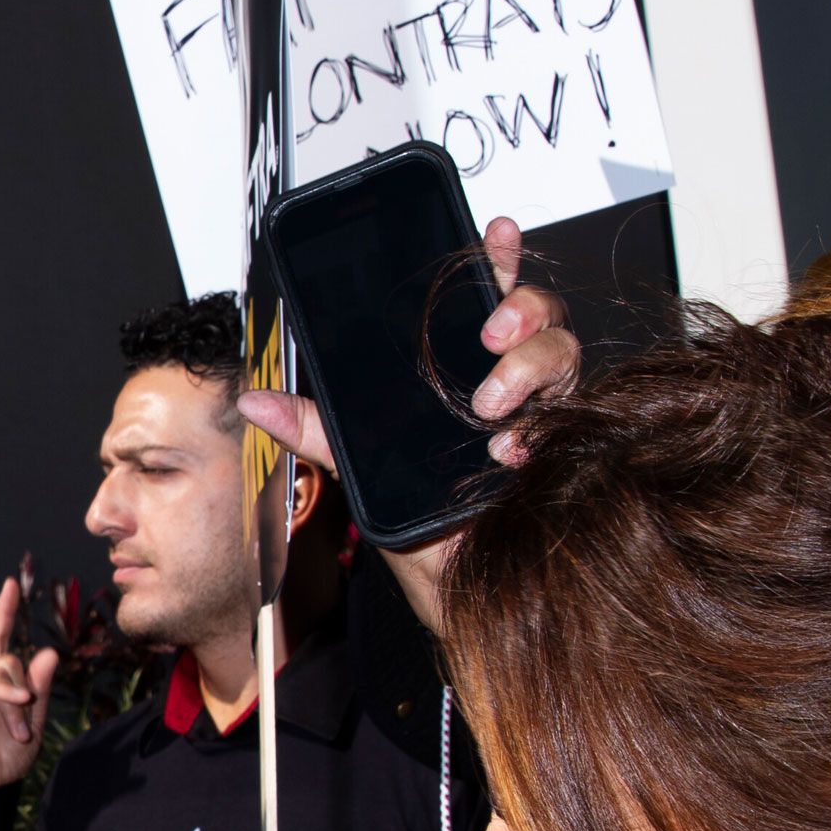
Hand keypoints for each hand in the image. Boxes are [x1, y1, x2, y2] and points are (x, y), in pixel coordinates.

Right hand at [0, 571, 61, 793]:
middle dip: (25, 689)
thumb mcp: (34, 721)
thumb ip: (40, 689)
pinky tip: (16, 705)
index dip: (4, 611)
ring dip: (15, 702)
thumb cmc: (7, 757)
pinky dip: (2, 694)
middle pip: (6, 658)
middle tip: (26, 728)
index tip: (11, 585)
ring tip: (19, 733)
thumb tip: (51, 653)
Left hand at [243, 217, 573, 633]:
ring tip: (492, 408)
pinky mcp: (566, 452)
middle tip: (490, 334)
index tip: (494, 230)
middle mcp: (509, 388)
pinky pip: (573, 417)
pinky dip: (543, 428)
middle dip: (521, 307)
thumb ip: (320, 430)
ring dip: (530, 368)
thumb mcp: (362, 471)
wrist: (461, 601)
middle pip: (538, 316)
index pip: (485, 301)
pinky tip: (514, 451)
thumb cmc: (422, 536)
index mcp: (461, 378)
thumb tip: (256, 400)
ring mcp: (543, 417)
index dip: (495, 260)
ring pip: (564, 354)